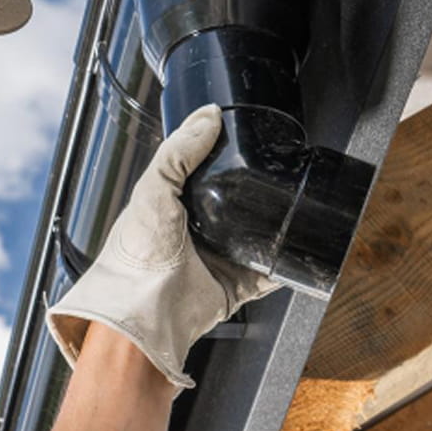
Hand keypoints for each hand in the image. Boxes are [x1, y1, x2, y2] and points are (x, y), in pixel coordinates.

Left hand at [45, 105, 279, 387]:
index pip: (202, 173)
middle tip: (277, 171)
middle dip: (255, 193)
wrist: (144, 312)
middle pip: (235, 205)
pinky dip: (283, 266)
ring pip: (255, 238)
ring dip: (273, 227)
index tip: (246, 137)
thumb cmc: (136, 255)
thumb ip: (179, 151)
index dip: (221, 155)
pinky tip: (295, 250)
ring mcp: (217, 260)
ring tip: (293, 206)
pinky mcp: (234, 287)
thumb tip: (209, 117)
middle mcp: (196, 232)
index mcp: (173, 206)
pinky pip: (267, 274)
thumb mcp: (153, 187)